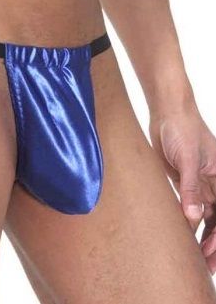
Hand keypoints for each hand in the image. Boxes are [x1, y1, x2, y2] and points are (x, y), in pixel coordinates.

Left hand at [149, 103, 215, 272]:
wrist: (166, 111)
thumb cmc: (182, 128)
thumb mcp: (188, 157)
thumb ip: (190, 186)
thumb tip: (193, 216)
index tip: (210, 252)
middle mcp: (213, 184)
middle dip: (214, 244)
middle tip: (206, 266)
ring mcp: (199, 184)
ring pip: (206, 219)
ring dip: (202, 238)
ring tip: (195, 260)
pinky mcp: (183, 182)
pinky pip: (189, 208)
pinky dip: (188, 224)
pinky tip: (183, 239)